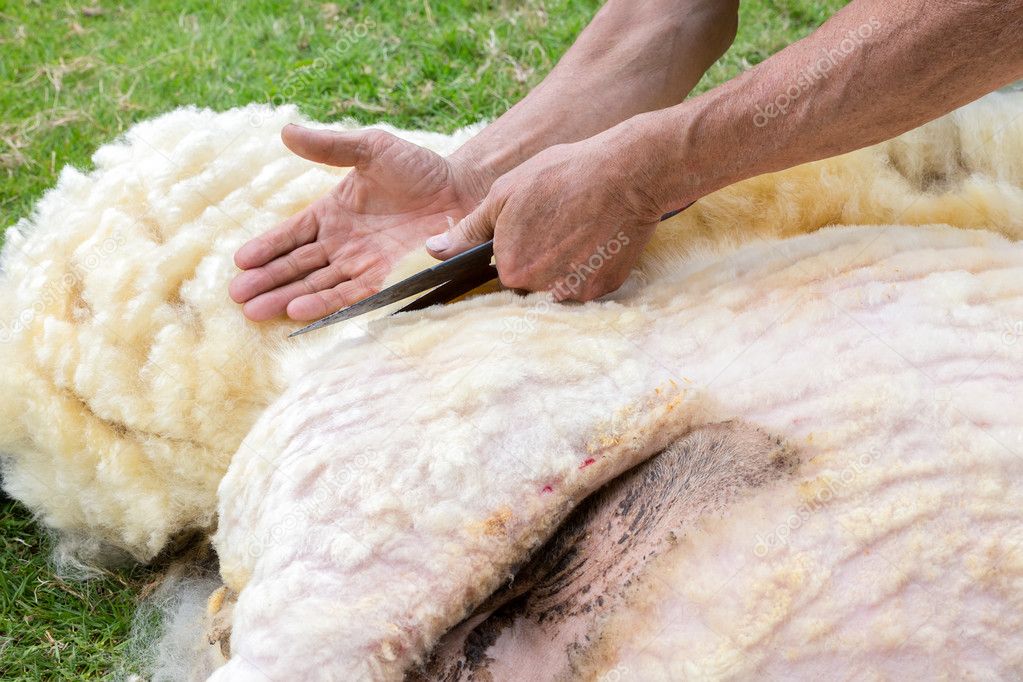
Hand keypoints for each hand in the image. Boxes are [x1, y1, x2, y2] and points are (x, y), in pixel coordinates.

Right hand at [230, 125, 487, 320]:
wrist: (461, 190)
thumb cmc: (417, 167)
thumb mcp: (370, 148)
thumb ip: (330, 146)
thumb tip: (286, 131)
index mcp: (332, 213)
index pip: (291, 235)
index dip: (266, 247)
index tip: (239, 261)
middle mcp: (342, 243)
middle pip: (297, 266)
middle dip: (267, 281)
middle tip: (236, 297)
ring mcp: (362, 263)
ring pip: (315, 284)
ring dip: (286, 297)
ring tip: (255, 310)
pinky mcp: (385, 277)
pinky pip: (348, 294)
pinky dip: (323, 303)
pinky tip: (297, 312)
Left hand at [425, 138, 661, 300]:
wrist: (626, 173)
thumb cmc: (561, 175)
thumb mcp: (505, 194)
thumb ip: (469, 229)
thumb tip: (433, 250)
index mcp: (509, 268)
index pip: (503, 271)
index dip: (517, 247)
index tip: (534, 227)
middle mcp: (539, 288)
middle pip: (531, 283)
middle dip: (540, 259)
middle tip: (559, 224)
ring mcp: (574, 291)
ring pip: (559, 286)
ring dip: (565, 265)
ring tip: (578, 230)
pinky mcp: (602, 290)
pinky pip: (586, 285)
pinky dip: (590, 267)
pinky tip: (596, 239)